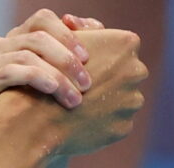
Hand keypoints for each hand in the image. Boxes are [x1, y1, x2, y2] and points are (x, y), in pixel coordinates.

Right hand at [0, 9, 105, 114]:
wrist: (21, 147)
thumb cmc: (46, 109)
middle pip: (37, 38)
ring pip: (26, 56)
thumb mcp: (64, 76)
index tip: (87, 58)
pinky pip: (9, 72)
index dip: (66, 34)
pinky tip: (52, 89)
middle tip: (86, 83)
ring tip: (75, 98)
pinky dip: (35, 77)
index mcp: (18, 37)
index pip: (42, 20)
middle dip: (66, 60)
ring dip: (56, 76)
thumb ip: (76, 49)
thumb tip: (88, 25)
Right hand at [50, 27, 147, 155]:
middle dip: (111, 81)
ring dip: (108, 103)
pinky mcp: (124, 127)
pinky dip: (102, 124)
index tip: (87, 67)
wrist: (37, 117)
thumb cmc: (48, 71)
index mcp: (127, 43)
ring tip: (81, 106)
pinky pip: (115, 123)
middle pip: (129, 74)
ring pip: (124, 100)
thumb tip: (99, 33)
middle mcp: (136, 70)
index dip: (104, 59)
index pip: (123, 49)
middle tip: (85, 88)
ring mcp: (132, 101)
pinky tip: (82, 122)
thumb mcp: (68, 41)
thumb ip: (91, 34)